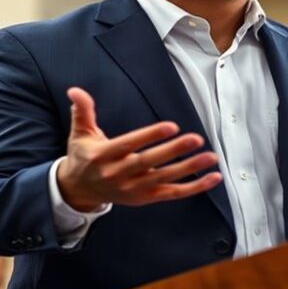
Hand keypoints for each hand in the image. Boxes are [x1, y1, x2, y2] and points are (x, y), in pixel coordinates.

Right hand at [57, 87, 221, 211]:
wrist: (80, 190)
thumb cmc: (84, 156)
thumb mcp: (79, 133)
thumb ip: (82, 111)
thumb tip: (75, 91)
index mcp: (103, 156)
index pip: (129, 145)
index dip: (150, 136)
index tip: (171, 126)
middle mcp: (119, 175)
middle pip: (149, 163)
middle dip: (173, 151)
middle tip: (196, 139)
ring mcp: (134, 189)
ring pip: (165, 179)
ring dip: (190, 168)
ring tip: (210, 157)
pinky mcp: (145, 197)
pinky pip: (172, 193)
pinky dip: (194, 187)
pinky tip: (212, 177)